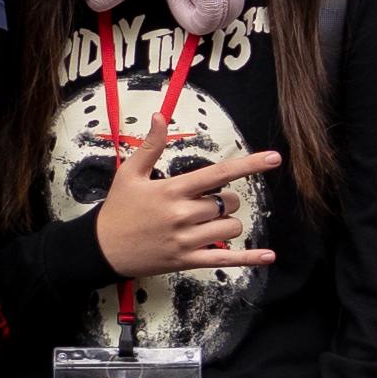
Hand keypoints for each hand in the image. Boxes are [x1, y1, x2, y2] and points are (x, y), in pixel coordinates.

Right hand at [94, 115, 280, 279]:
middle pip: (229, 203)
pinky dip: (249, 258)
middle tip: (205, 201)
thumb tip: (159, 116)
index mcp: (172, 191)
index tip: (275, 158)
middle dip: (225, 200)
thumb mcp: (129, 173)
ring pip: (231, 228)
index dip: (249, 165)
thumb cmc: (118, 209)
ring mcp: (186, 240)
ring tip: (206, 222)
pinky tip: (268, 257)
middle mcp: (183, 215)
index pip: (219, 174)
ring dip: (227, 222)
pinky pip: (225, 259)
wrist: (101, 249)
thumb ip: (150, 145)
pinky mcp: (187, 261)